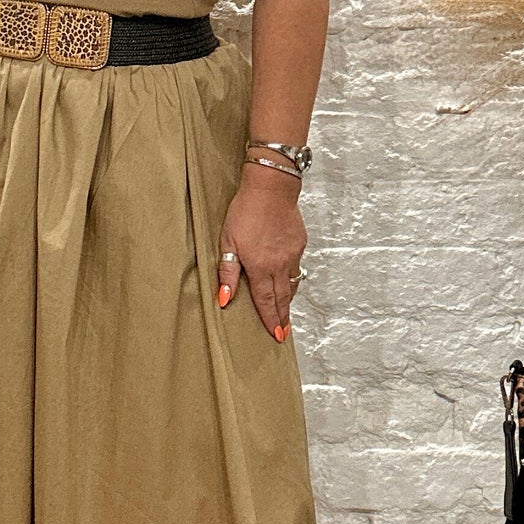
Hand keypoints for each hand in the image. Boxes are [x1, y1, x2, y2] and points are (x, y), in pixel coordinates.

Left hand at [215, 165, 305, 340]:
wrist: (271, 187)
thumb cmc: (245, 211)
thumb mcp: (227, 242)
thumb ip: (227, 272)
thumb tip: (224, 299)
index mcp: (260, 267)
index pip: (266, 301)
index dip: (270, 320)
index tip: (276, 335)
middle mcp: (279, 265)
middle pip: (282, 298)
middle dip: (283, 317)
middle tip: (284, 332)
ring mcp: (292, 254)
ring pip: (291, 283)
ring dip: (288, 299)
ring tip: (285, 311)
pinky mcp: (299, 243)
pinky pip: (295, 266)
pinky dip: (291, 276)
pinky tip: (286, 276)